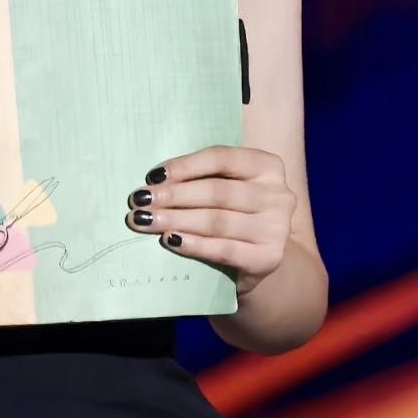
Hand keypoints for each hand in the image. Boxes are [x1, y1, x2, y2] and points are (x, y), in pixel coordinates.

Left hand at [125, 144, 295, 299]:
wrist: (259, 259)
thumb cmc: (234, 214)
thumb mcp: (227, 188)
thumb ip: (202, 178)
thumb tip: (153, 180)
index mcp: (268, 167)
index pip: (222, 158)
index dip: (184, 166)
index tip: (152, 176)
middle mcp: (278, 195)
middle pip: (217, 191)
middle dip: (173, 196)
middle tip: (139, 200)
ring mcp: (276, 228)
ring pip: (217, 221)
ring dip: (175, 220)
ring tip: (144, 220)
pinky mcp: (268, 258)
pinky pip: (224, 249)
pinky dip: (194, 244)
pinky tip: (170, 240)